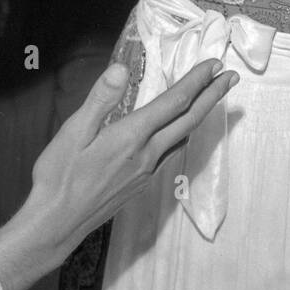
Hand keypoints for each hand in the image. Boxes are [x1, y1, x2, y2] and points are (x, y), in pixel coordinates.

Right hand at [0, 58, 237, 289]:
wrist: (57, 225)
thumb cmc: (59, 178)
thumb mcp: (72, 133)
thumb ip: (99, 100)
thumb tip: (121, 69)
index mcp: (132, 136)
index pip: (174, 102)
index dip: (197, 81)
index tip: (214, 64)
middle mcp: (147, 154)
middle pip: (188, 119)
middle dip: (213, 95)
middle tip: (233, 77)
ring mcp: (147, 171)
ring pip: (183, 136)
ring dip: (201, 114)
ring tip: (213, 98)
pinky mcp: (142, 183)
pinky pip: (171, 152)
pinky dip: (183, 133)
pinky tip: (180, 131)